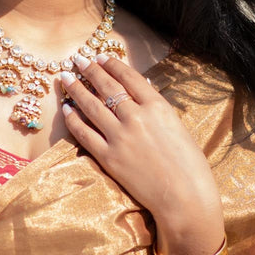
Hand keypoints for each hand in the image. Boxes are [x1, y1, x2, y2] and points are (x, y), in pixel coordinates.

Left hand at [60, 54, 224, 254]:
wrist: (184, 197)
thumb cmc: (189, 164)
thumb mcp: (177, 126)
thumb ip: (156, 108)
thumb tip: (140, 88)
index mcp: (158, 106)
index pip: (129, 77)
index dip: (112, 65)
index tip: (100, 57)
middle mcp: (136, 117)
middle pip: (107, 86)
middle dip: (89, 70)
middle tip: (78, 60)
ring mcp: (120, 137)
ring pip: (91, 106)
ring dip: (76, 90)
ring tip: (65, 78)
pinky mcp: (108, 157)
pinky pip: (84, 133)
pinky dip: (74, 119)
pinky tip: (67, 109)